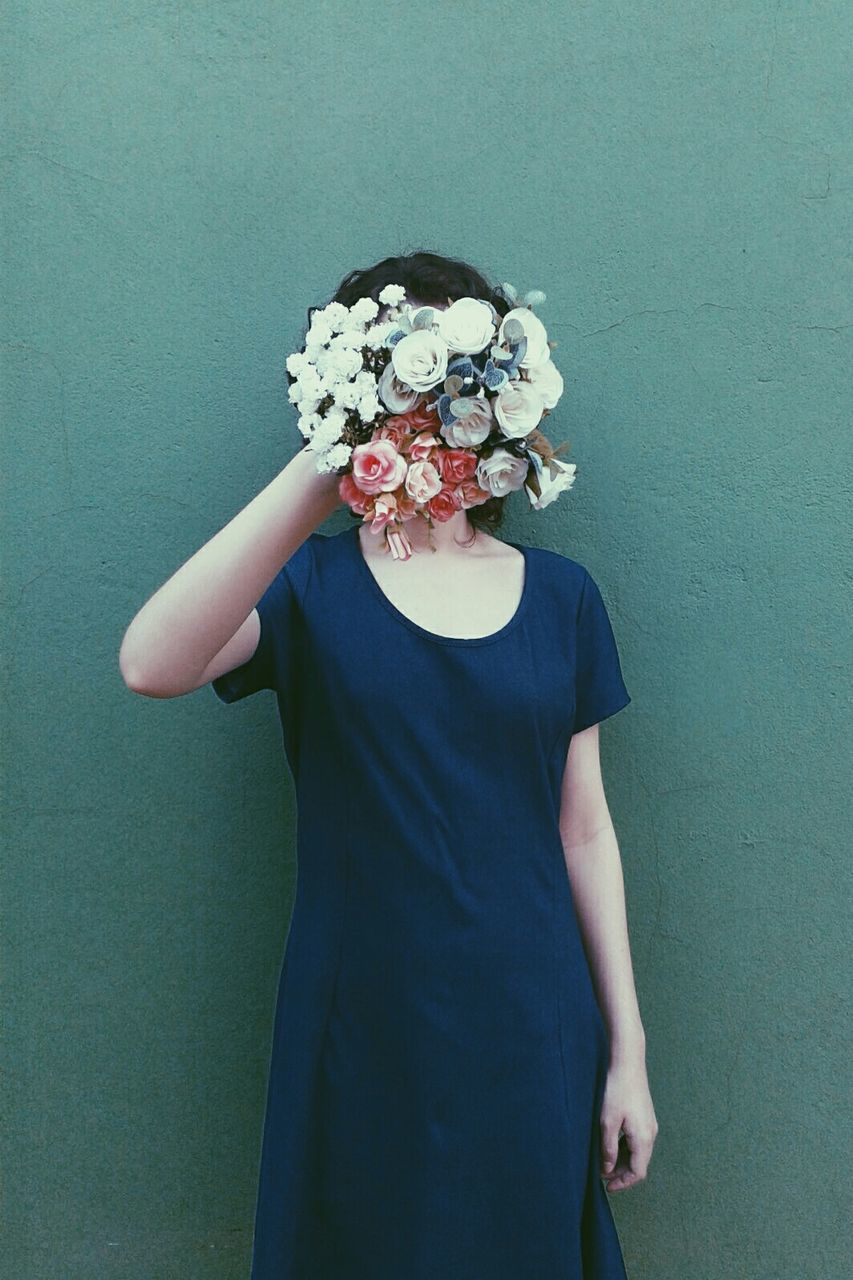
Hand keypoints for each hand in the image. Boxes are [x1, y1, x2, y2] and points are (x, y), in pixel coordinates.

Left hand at [599, 1057, 658, 1191]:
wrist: (628, 1062)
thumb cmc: (616, 1090)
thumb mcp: (607, 1121)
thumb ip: (608, 1148)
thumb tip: (607, 1169)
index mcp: (643, 1138)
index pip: (637, 1172)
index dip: (623, 1183)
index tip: (607, 1187)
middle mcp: (650, 1133)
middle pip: (638, 1164)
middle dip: (620, 1173)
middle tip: (601, 1175)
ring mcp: (649, 1124)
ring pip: (638, 1152)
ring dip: (622, 1160)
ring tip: (603, 1161)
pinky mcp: (645, 1115)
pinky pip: (637, 1140)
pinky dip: (625, 1148)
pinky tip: (610, 1144)